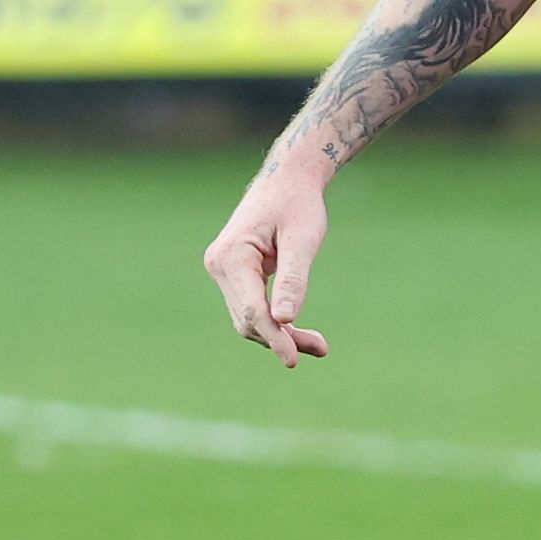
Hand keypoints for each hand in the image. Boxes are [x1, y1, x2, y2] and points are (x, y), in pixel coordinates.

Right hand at [203, 161, 335, 369]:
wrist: (287, 180)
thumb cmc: (298, 204)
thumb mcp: (303, 239)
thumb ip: (294, 279)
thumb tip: (284, 320)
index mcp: (231, 256)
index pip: (251, 309)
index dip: (273, 337)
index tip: (293, 359)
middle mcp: (219, 265)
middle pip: (248, 318)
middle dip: (281, 338)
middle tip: (322, 348)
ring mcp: (222, 271)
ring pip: (248, 318)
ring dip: (279, 334)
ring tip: (318, 345)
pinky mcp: (233, 275)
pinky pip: (251, 307)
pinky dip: (274, 321)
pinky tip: (299, 333)